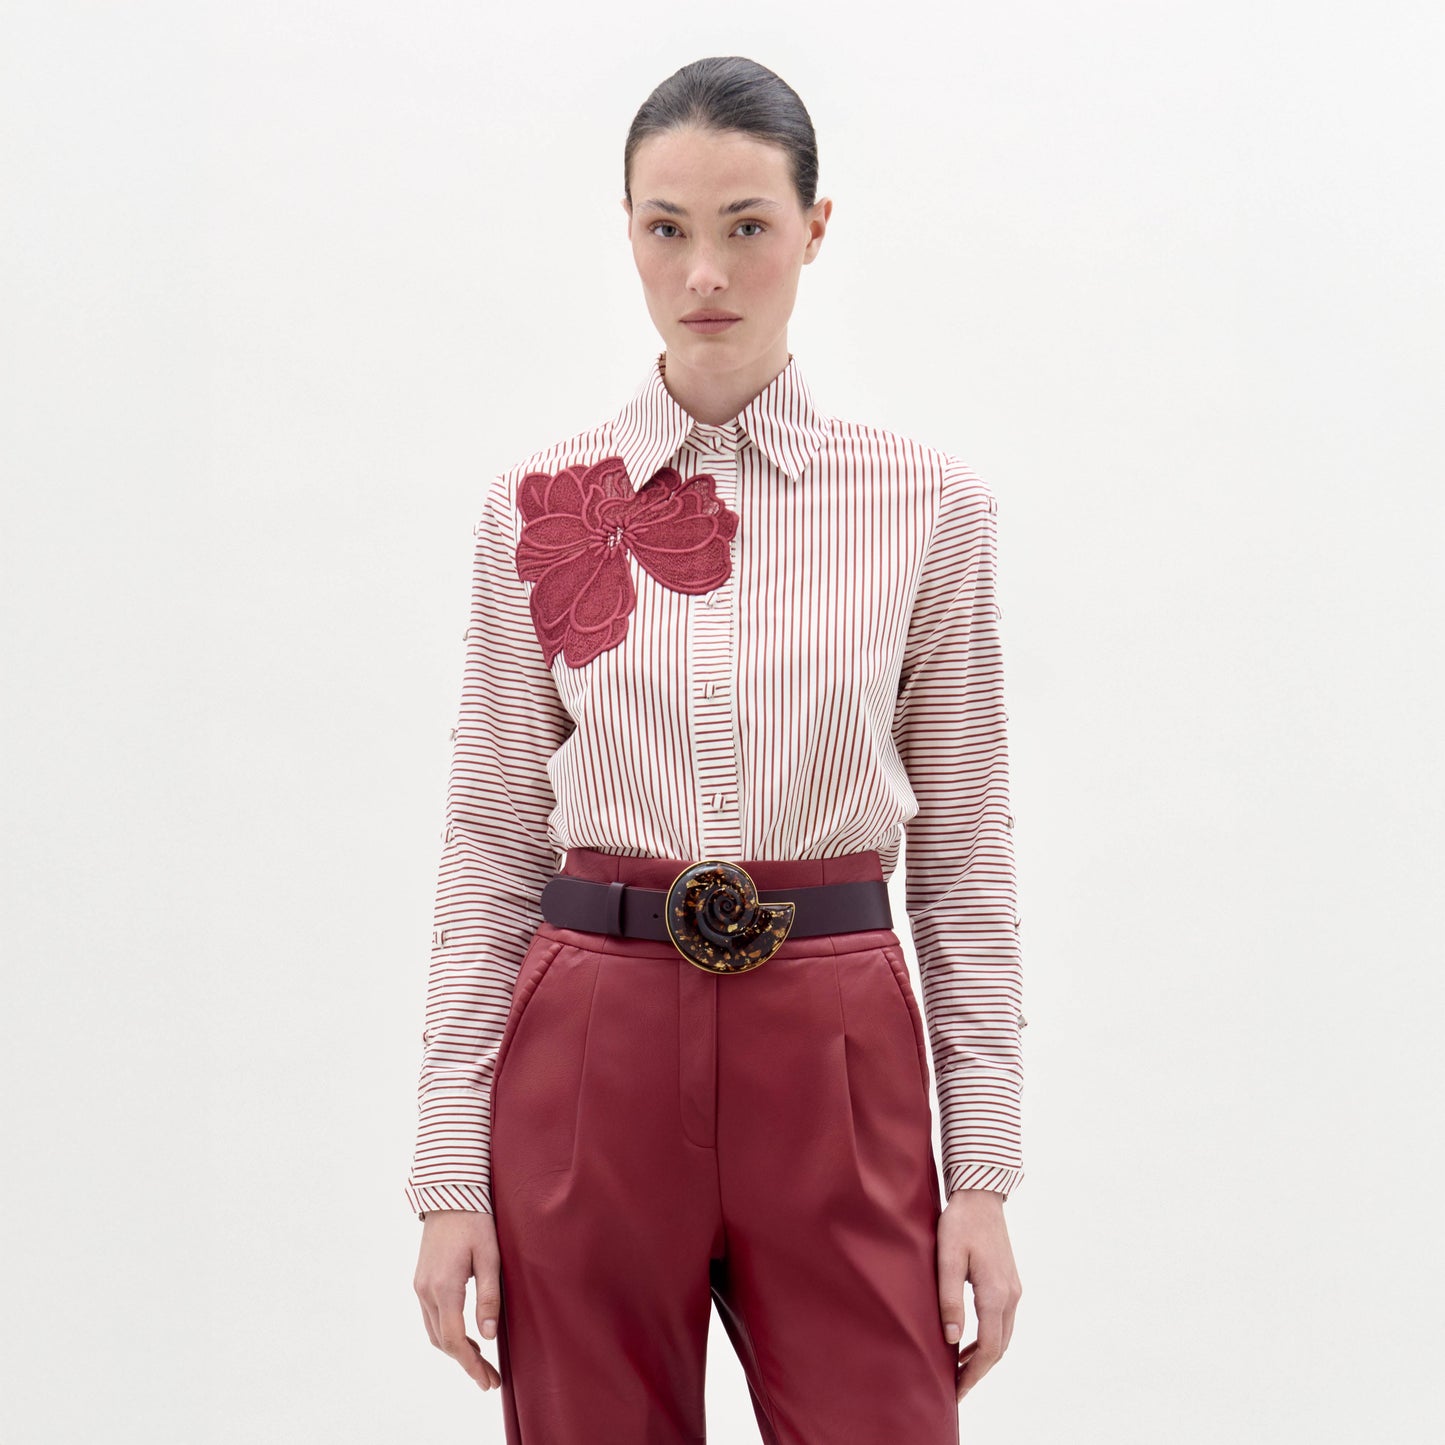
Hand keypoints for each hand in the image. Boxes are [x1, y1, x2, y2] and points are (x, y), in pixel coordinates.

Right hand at [413, 1209, 503, 1391]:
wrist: (449, 1193)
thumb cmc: (475, 1221)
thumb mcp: (490, 1256)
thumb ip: (489, 1296)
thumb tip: (488, 1337)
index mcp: (444, 1286)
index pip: (454, 1339)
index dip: (471, 1365)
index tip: (488, 1381)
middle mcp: (426, 1290)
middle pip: (442, 1341)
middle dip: (465, 1363)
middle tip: (489, 1379)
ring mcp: (420, 1286)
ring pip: (434, 1332)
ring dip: (455, 1350)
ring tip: (480, 1362)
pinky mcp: (421, 1280)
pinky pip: (431, 1317)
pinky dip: (447, 1333)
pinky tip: (466, 1336)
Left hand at [937, 1188, 1021, 1401]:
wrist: (980, 1196)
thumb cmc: (960, 1223)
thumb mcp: (947, 1258)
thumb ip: (949, 1298)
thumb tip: (952, 1339)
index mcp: (995, 1293)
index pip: (989, 1348)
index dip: (972, 1374)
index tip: (955, 1391)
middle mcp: (1011, 1295)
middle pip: (999, 1348)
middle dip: (978, 1371)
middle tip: (955, 1388)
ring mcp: (1013, 1289)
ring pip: (1003, 1336)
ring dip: (984, 1356)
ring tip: (959, 1370)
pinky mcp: (1009, 1282)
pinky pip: (1002, 1321)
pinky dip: (989, 1339)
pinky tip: (969, 1342)